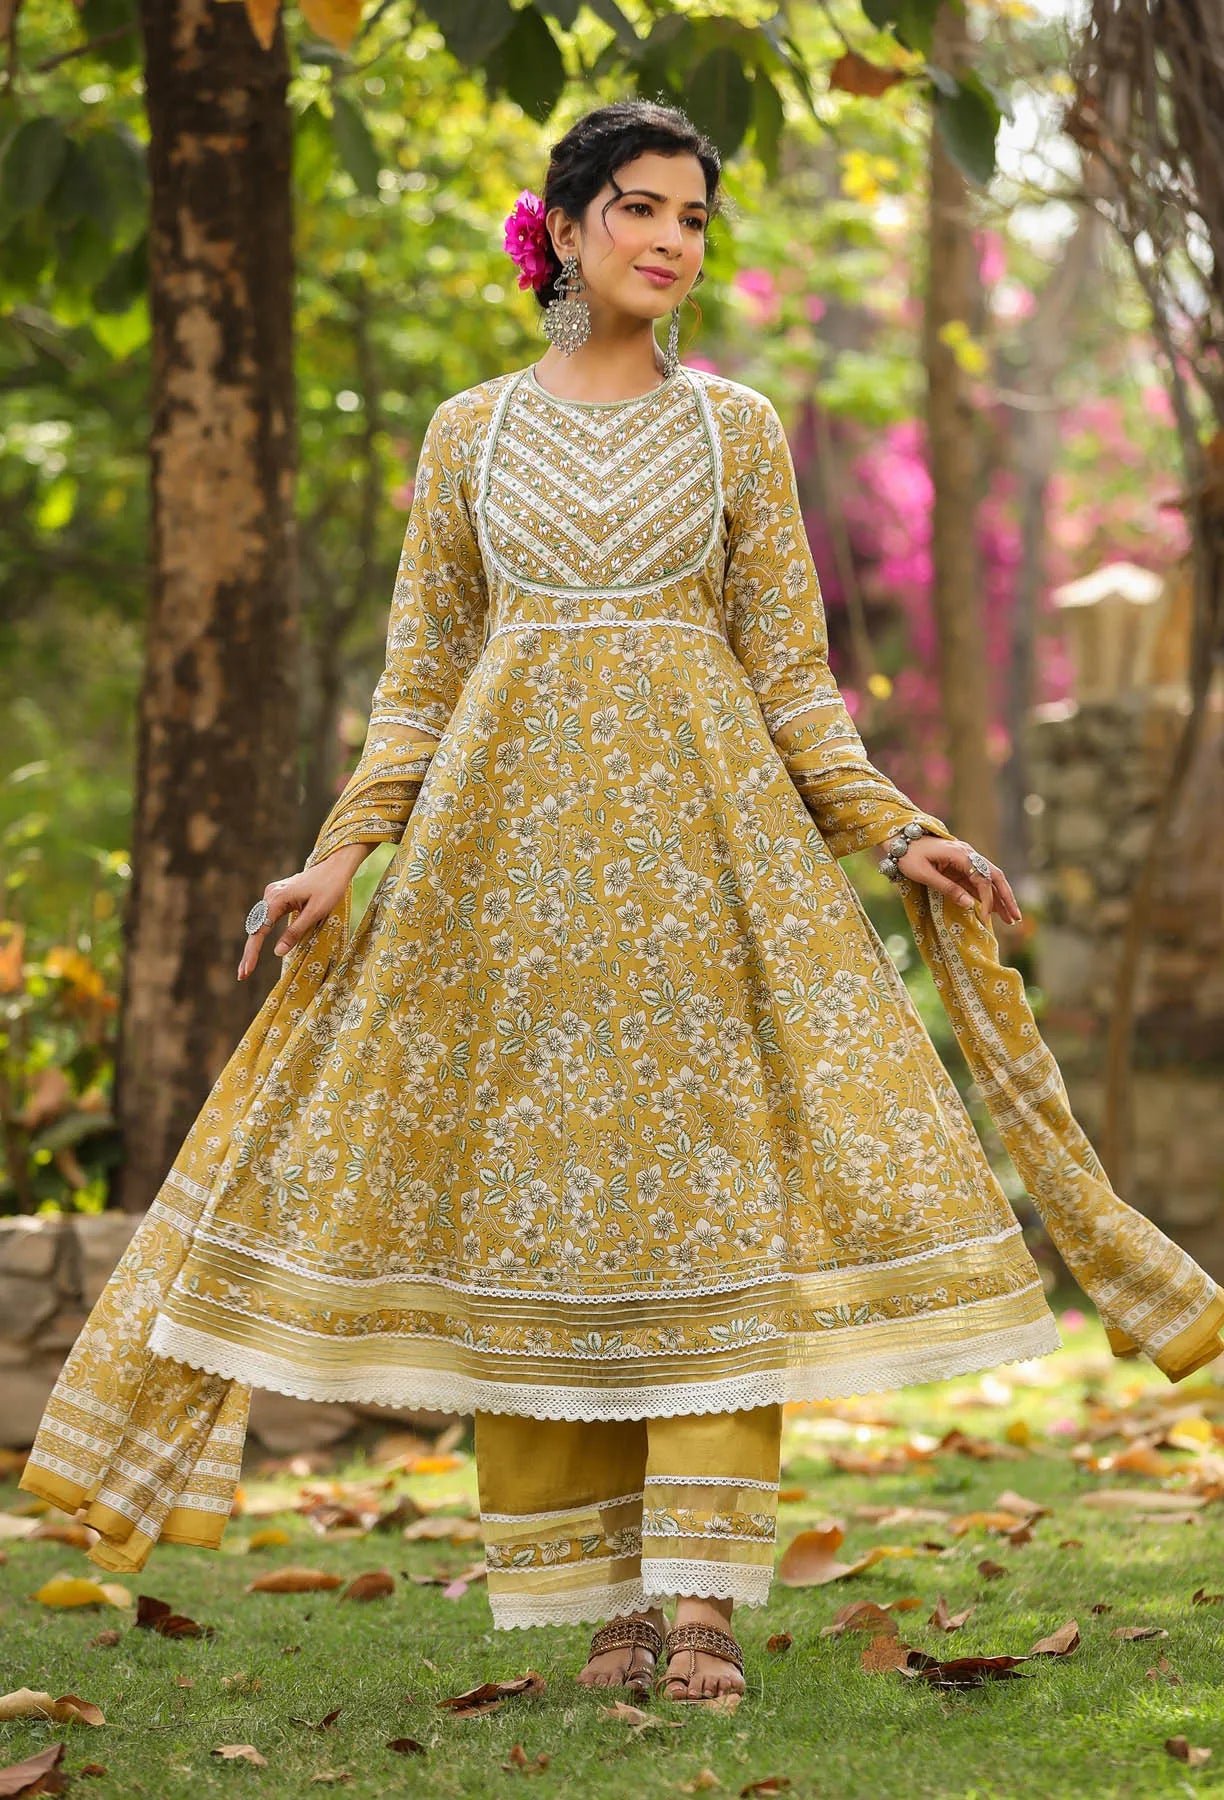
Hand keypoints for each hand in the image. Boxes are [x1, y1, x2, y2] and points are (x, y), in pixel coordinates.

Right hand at [236, 843, 368, 980]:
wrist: (335, 866)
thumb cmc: (330, 888)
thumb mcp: (315, 913)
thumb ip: (295, 932)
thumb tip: (277, 953)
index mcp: (277, 898)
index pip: (260, 931)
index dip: (253, 953)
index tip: (247, 971)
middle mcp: (270, 894)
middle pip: (256, 928)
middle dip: (250, 952)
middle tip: (242, 975)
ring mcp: (272, 893)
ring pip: (259, 923)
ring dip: (254, 944)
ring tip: (248, 966)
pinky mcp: (278, 895)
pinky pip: (266, 917)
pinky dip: (261, 933)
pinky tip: (256, 948)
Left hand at [892, 836, 1020, 924]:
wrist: (899, 839)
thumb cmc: (908, 856)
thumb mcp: (924, 874)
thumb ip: (947, 888)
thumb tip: (970, 906)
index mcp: (960, 854)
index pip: (982, 879)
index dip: (987, 900)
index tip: (986, 917)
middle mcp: (968, 854)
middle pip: (995, 876)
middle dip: (1006, 898)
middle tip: (1015, 918)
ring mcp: (966, 858)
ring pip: (990, 879)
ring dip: (1000, 898)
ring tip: (1010, 918)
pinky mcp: (960, 865)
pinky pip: (978, 880)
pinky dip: (987, 894)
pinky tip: (993, 909)